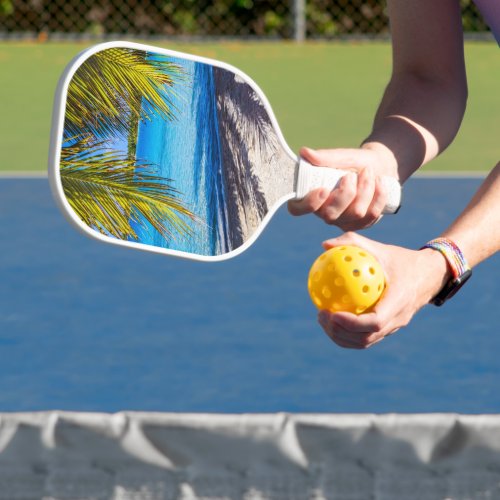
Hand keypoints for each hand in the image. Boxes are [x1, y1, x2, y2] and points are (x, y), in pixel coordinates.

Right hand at [288, 146, 397, 230]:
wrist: (379, 167)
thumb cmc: (353, 162)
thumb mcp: (341, 156)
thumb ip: (324, 157)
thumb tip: (304, 152)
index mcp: (311, 196)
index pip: (297, 209)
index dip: (308, 204)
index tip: (323, 189)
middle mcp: (324, 212)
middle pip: (330, 215)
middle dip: (346, 193)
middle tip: (351, 174)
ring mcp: (343, 221)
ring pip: (355, 213)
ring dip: (365, 189)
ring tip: (368, 172)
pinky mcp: (361, 224)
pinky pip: (371, 215)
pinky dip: (378, 195)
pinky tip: (379, 182)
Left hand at [316, 232, 450, 348]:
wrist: (429, 275)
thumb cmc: (401, 259)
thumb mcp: (380, 248)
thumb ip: (353, 243)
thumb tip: (324, 245)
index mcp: (399, 301)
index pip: (375, 321)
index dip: (352, 323)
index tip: (332, 313)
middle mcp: (398, 319)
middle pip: (366, 338)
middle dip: (340, 332)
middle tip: (321, 315)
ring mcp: (394, 327)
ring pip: (365, 342)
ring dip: (341, 336)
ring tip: (322, 319)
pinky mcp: (389, 329)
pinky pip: (366, 337)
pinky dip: (347, 333)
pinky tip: (331, 318)